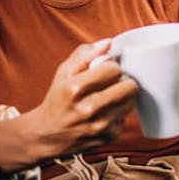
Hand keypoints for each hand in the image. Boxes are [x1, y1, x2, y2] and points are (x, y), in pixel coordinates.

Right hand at [0, 39, 139, 169]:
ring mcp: (100, 126)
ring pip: (131, 101)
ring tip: (109, 96)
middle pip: (129, 86)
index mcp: (74, 89)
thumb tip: (108, 42)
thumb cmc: (58, 99)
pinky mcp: (109, 137)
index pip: (113, 69)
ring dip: (123, 96)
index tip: (106, 70)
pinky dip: (119, 112)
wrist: (47, 135)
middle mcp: (88, 109)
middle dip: (123, 80)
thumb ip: (85, 54)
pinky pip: (126, 116)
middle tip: (113, 82)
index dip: (112, 66)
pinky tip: (105, 112)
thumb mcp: (64, 72)